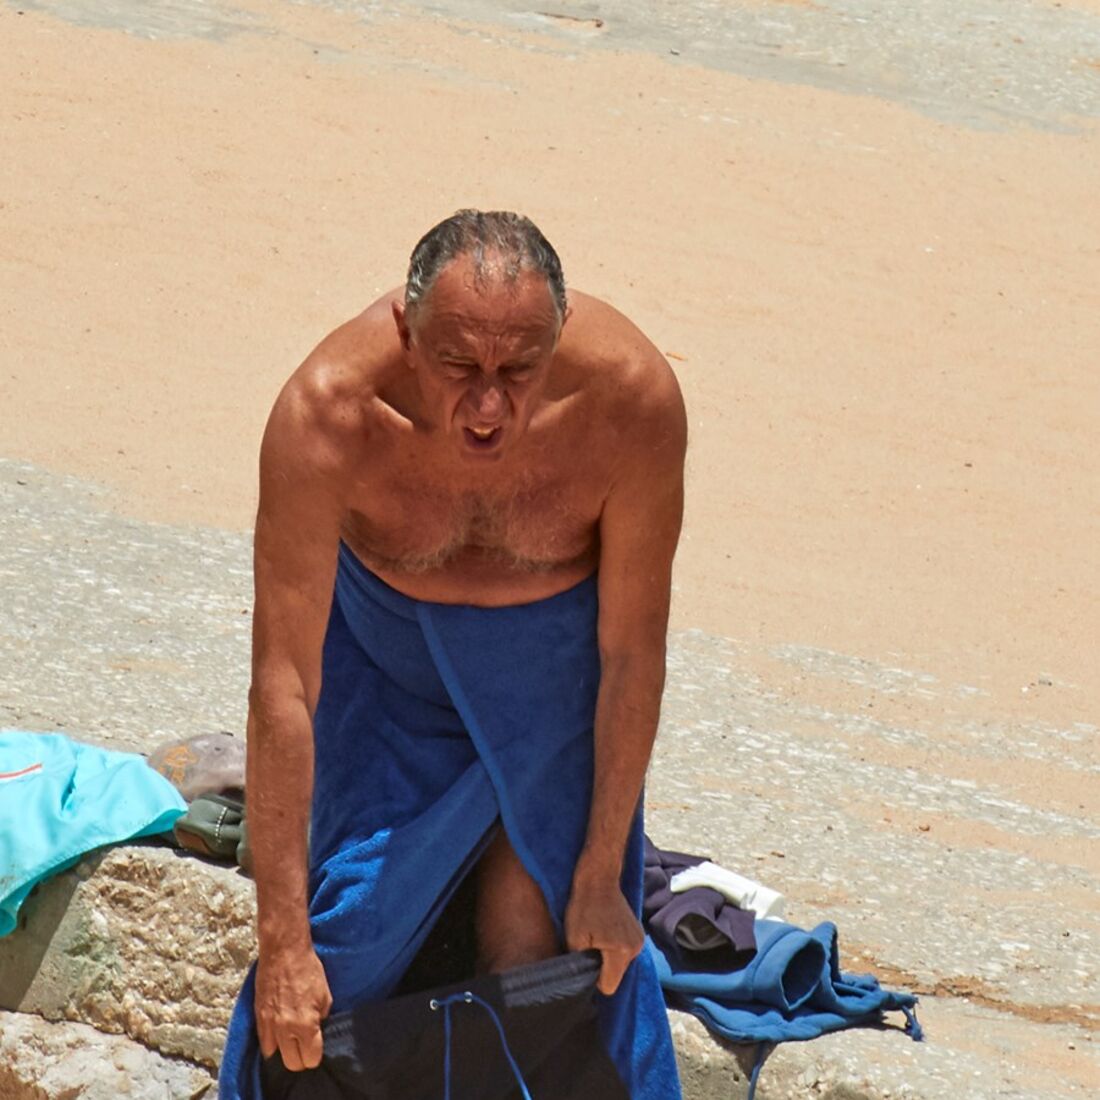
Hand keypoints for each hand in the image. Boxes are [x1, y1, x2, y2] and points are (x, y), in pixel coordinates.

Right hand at [254, 943, 332, 1070]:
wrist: (284, 952)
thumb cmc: (308, 969)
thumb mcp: (325, 994)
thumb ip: (321, 1018)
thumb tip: (318, 1030)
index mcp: (306, 1024)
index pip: (311, 1059)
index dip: (315, 1055)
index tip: (316, 1048)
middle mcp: (286, 1030)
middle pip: (293, 1063)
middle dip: (301, 1058)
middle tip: (305, 1046)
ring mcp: (270, 1025)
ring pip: (276, 1056)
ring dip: (285, 1051)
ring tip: (291, 1040)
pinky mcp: (258, 1017)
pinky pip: (263, 1043)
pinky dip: (272, 1043)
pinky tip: (279, 1036)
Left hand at [564, 875, 644, 995]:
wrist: (599, 879)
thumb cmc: (584, 906)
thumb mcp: (574, 938)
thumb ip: (581, 965)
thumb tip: (581, 982)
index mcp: (620, 951)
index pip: (608, 987)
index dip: (594, 979)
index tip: (586, 962)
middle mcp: (635, 949)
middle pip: (616, 976)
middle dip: (602, 967)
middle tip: (590, 946)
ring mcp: (639, 941)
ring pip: (620, 965)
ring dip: (609, 958)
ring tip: (598, 937)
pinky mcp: (639, 934)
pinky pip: (625, 953)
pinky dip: (615, 949)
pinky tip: (606, 933)